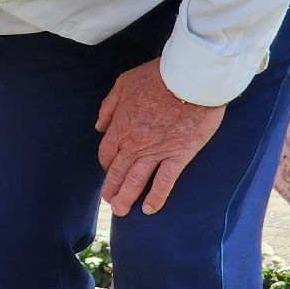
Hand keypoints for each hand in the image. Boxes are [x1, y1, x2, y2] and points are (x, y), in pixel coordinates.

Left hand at [96, 59, 224, 216]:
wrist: (190, 78)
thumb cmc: (158, 76)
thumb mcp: (124, 84)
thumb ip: (109, 106)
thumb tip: (99, 126)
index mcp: (120, 126)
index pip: (107, 153)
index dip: (106, 164)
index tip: (108, 170)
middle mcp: (135, 143)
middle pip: (118, 171)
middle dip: (111, 188)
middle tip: (109, 201)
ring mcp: (156, 151)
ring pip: (136, 180)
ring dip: (127, 197)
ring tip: (121, 211)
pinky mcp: (179, 154)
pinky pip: (165, 180)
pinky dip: (157, 197)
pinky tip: (150, 210)